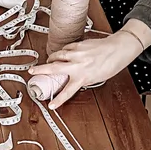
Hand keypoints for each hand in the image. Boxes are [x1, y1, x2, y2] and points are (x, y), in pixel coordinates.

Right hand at [28, 26, 149, 108]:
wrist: (119, 48)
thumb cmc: (111, 64)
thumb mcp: (96, 78)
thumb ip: (83, 79)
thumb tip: (72, 79)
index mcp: (83, 77)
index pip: (68, 91)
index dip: (58, 100)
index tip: (51, 105)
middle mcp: (78, 65)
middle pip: (54, 68)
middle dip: (40, 70)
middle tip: (31, 71)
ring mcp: (77, 53)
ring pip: (57, 55)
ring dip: (51, 58)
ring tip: (49, 61)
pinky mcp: (78, 44)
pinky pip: (66, 48)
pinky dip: (63, 51)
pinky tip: (64, 53)